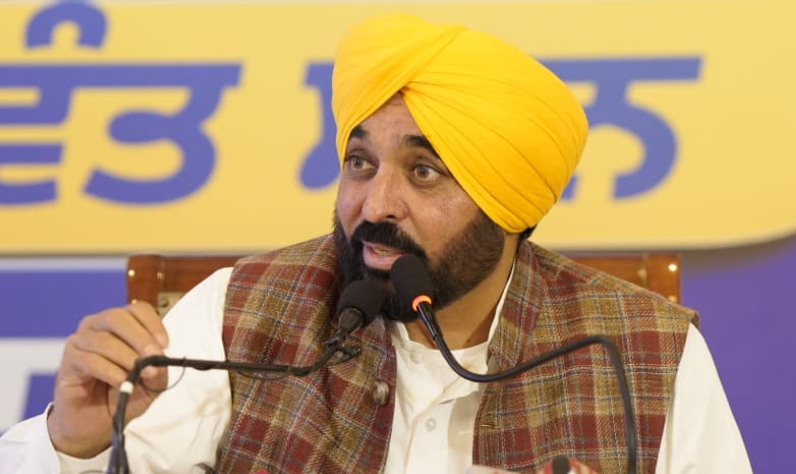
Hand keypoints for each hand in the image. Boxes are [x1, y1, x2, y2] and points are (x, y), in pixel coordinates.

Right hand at [47, 301, 168, 457]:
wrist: (96, 424)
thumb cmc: (123, 395)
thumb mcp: (150, 384)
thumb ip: (158, 371)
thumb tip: (159, 361)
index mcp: (122, 325)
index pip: (137, 310)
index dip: (153, 324)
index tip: (165, 344)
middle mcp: (98, 326)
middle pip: (116, 317)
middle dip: (139, 337)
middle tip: (153, 356)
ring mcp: (80, 341)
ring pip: (104, 340)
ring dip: (127, 357)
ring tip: (141, 375)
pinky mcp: (68, 361)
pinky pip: (90, 360)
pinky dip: (111, 371)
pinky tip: (122, 382)